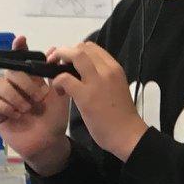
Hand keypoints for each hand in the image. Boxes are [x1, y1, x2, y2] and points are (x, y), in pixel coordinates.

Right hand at [0, 35, 71, 170]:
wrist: (49, 143)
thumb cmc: (54, 119)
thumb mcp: (60, 96)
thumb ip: (56, 75)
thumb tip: (53, 51)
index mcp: (30, 79)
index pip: (20, 59)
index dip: (18, 48)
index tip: (22, 40)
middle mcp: (14, 86)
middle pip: (10, 71)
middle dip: (24, 82)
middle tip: (37, 97)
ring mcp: (3, 99)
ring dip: (15, 96)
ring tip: (27, 109)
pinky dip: (5, 107)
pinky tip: (17, 115)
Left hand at [50, 41, 146, 160]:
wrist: (128, 135)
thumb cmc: (122, 116)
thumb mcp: (117, 87)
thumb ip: (104, 77)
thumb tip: (86, 73)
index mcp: (115, 68)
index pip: (92, 48)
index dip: (76, 51)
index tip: (70, 62)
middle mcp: (107, 70)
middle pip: (81, 48)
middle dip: (65, 52)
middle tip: (57, 64)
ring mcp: (96, 81)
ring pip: (74, 56)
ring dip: (59, 60)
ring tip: (55, 74)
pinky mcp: (85, 95)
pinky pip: (64, 78)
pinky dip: (57, 81)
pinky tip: (59, 90)